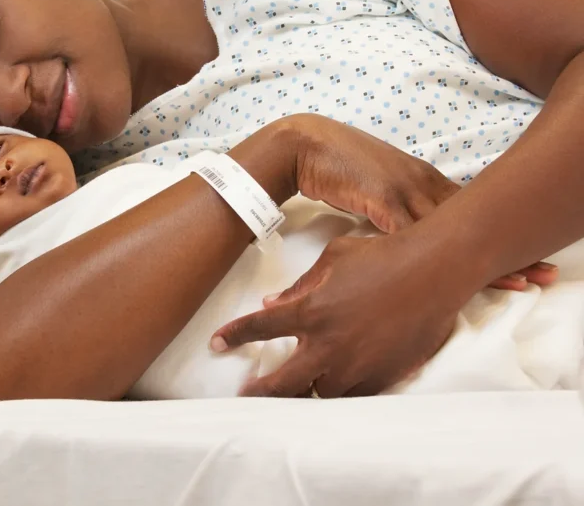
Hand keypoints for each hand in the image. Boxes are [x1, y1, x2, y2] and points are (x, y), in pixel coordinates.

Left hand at [214, 230, 461, 396]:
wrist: (434, 271)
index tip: (217, 344)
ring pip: (318, 393)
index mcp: (310, 311)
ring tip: (291, 394)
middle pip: (281, 383)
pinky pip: (352, 395)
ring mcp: (356, 365)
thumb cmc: (382, 256)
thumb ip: (300, 285)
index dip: (234, 336)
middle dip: (258, 392)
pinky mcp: (382, 377)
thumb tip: (271, 302)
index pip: (259, 328)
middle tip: (245, 396)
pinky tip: (332, 388)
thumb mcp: (333, 259)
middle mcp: (328, 344)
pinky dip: (339, 392)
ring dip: (303, 393)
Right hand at [283, 116, 558, 289]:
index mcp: (422, 178)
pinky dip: (434, 256)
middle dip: (510, 248)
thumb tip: (407, 230)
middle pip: (475, 220)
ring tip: (521, 282)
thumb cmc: (335, 162)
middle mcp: (421, 182)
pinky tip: (451, 276)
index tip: (531, 254)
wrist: (304, 143)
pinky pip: (413, 233)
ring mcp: (403, 189)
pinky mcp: (380, 197)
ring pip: (455, 230)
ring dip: (487, 258)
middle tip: (544, 273)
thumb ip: (397, 204)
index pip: (472, 209)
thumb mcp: (377, 183)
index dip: (502, 233)